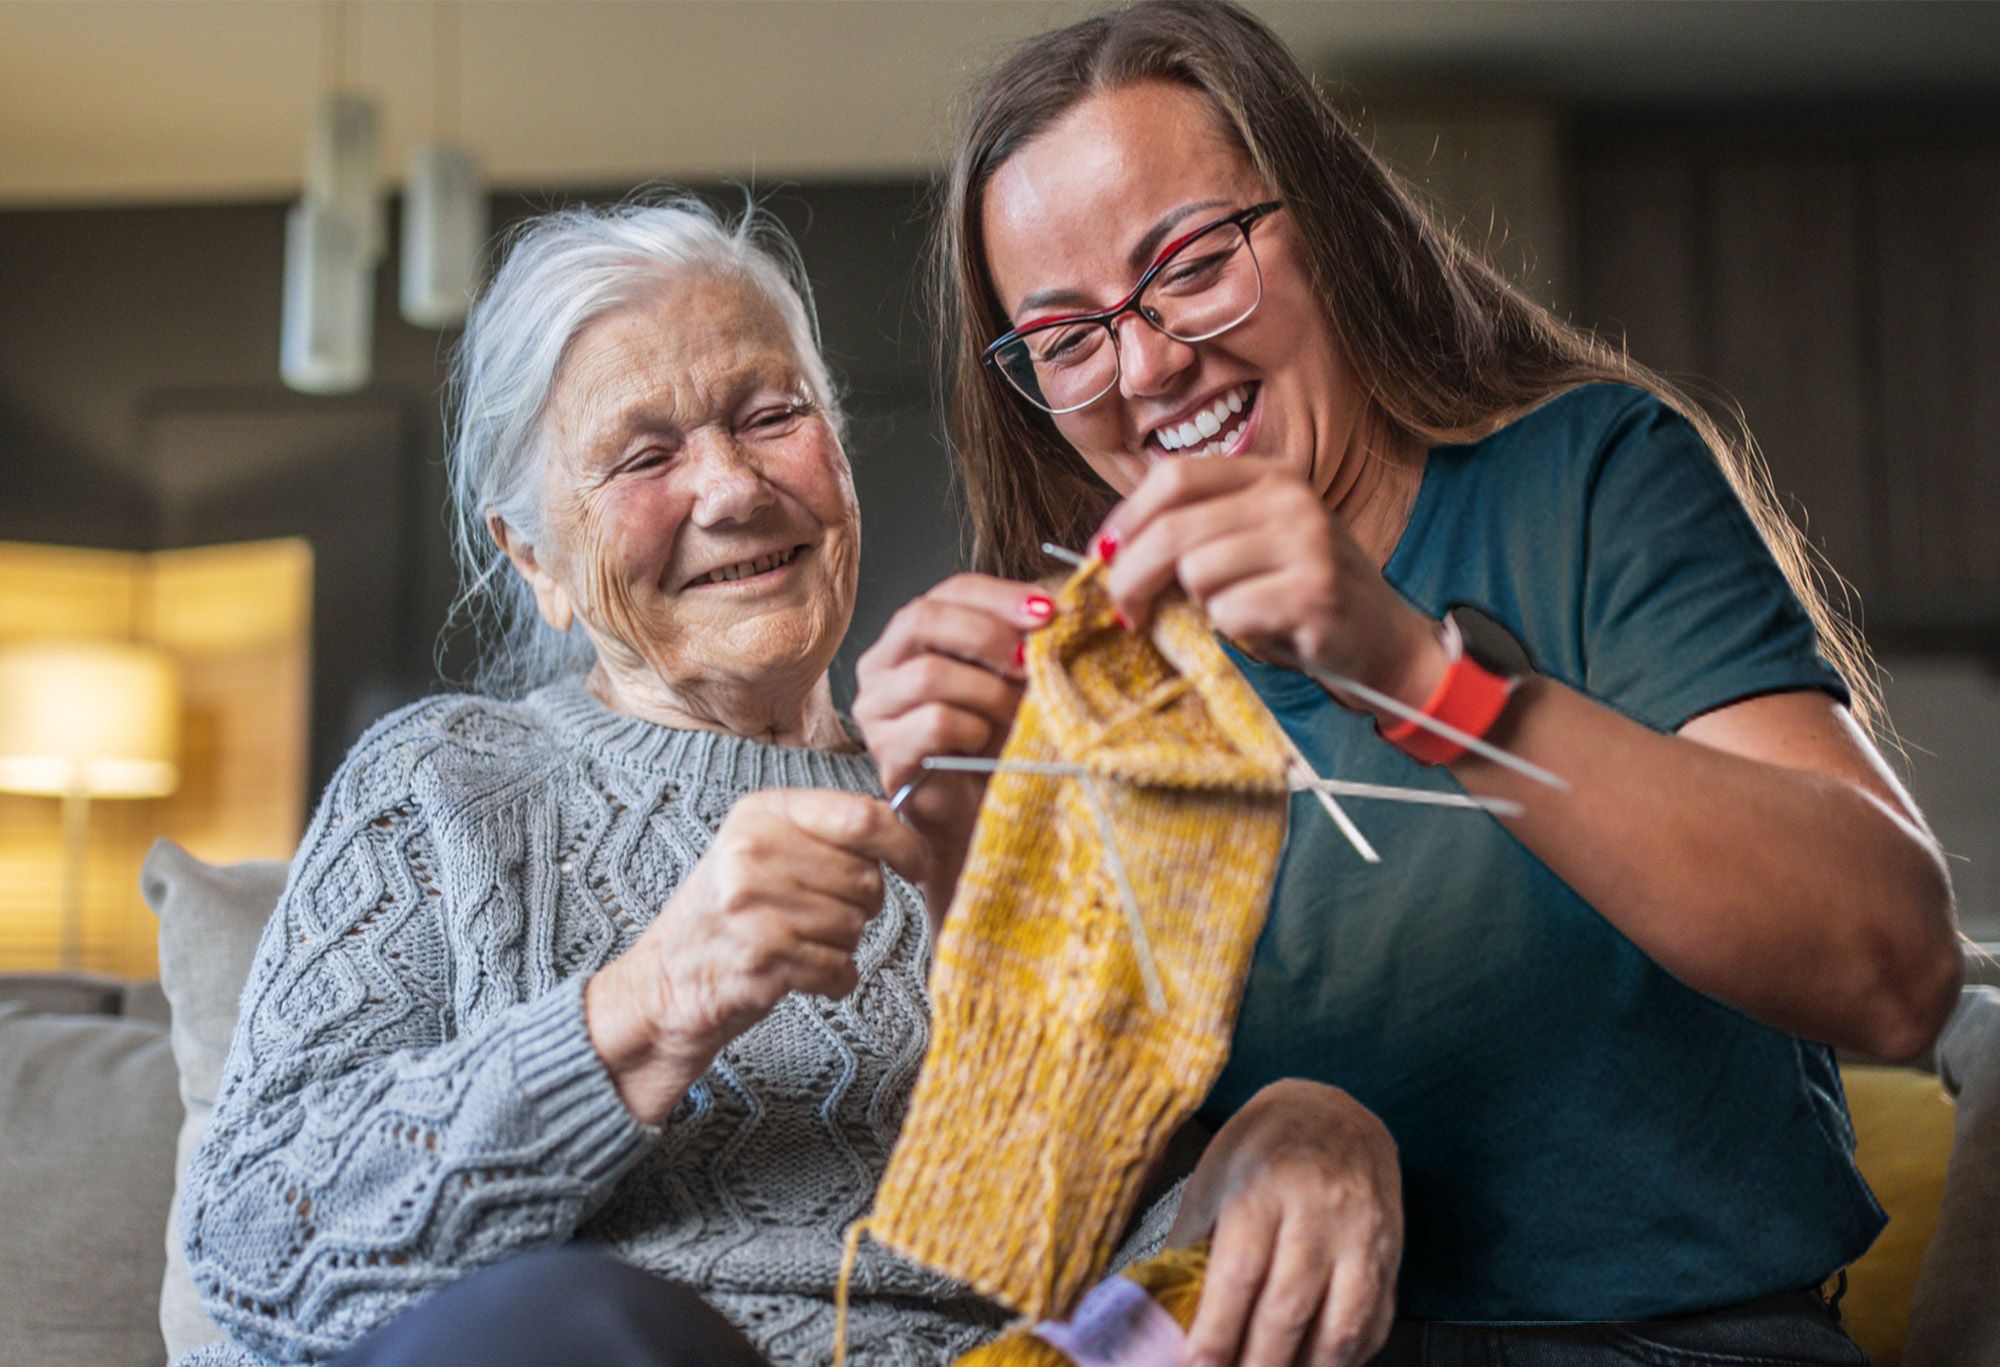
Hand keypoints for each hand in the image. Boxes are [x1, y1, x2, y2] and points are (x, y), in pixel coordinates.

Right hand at [585, 789, 926, 1123]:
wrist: (664, 984)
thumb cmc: (727, 917)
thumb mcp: (760, 850)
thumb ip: (823, 833)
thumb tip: (904, 831)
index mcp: (761, 814)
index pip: (862, 817)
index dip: (904, 844)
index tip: (917, 864)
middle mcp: (753, 851)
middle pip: (865, 878)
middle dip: (859, 906)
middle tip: (816, 917)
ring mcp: (754, 905)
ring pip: (856, 926)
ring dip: (840, 945)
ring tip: (796, 944)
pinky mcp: (761, 957)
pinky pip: (840, 968)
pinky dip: (832, 980)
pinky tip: (799, 974)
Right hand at [852, 573, 1052, 916]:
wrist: (984, 820)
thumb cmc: (1000, 745)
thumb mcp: (1017, 681)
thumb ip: (1028, 641)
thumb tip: (1070, 602)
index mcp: (913, 635)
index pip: (950, 591)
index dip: (1000, 595)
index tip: (1050, 611)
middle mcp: (882, 666)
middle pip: (923, 618)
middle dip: (988, 635)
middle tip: (1033, 661)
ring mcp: (876, 711)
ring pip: (929, 674)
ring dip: (989, 692)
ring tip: (1019, 716)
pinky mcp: (885, 754)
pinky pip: (934, 724)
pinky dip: (975, 731)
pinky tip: (989, 747)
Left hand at [1095, 458, 1443, 710]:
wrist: (1381, 641)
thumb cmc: (1298, 596)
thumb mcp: (1249, 545)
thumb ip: (1192, 534)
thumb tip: (1108, 551)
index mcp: (1268, 475)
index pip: (1172, 478)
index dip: (1126, 519)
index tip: (1105, 556)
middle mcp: (1289, 498)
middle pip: (1173, 528)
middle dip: (1131, 575)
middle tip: (1127, 610)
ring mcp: (1306, 541)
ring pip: (1196, 573)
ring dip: (1197, 606)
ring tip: (1232, 612)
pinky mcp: (1314, 590)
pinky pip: (1229, 611)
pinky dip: (1231, 629)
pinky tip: (1263, 628)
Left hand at [1168, 1079, 1401, 1366]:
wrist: (1333, 1110)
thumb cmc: (1261, 1147)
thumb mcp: (1214, 1178)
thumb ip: (1193, 1246)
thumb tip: (1167, 1316)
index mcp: (1264, 1186)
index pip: (1239, 1275)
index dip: (1216, 1332)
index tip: (1196, 1366)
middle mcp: (1319, 1210)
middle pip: (1286, 1309)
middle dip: (1256, 1363)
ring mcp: (1363, 1235)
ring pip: (1339, 1326)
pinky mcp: (1392, 1254)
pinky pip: (1374, 1322)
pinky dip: (1346, 1358)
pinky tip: (1318, 1366)